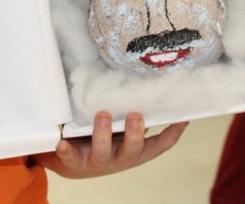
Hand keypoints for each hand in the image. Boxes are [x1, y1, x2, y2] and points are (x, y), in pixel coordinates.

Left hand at [33, 111, 185, 178]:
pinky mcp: (74, 162)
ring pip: (103, 152)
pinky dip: (66, 149)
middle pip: (133, 150)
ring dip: (103, 134)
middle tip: (135, 116)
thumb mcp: (122, 130)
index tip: (182, 117)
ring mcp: (97, 161)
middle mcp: (119, 158)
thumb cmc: (104, 140)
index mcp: (134, 150)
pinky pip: (70, 157)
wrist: (74, 162)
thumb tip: (147, 82)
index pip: (159, 146)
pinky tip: (61, 141)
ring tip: (102, 115)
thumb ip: (134, 114)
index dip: (172, 134)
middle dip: (135, 134)